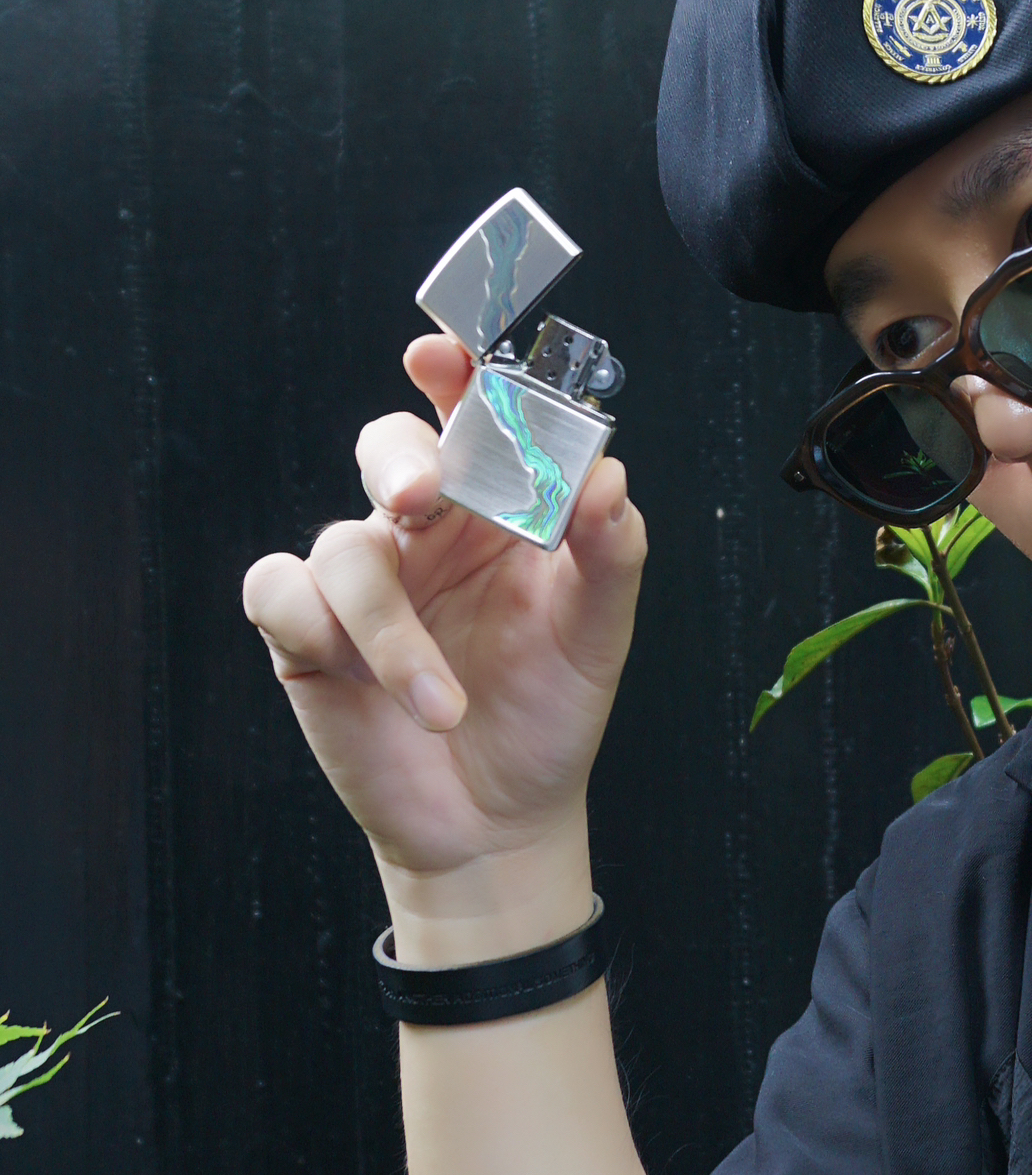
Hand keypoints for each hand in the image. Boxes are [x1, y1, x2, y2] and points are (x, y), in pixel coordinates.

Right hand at [243, 335, 645, 896]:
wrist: (500, 819)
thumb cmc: (548, 712)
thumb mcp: (597, 634)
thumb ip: (610, 551)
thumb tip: (607, 476)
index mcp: (495, 507)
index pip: (470, 416)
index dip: (454, 372)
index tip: (443, 354)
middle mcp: (424, 529)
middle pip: (387, 447)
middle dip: (397, 458)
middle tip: (422, 491)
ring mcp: (363, 580)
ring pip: (343, 546)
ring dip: (390, 630)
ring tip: (446, 704)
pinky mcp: (307, 635)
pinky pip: (278, 591)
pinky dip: (316, 630)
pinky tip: (357, 682)